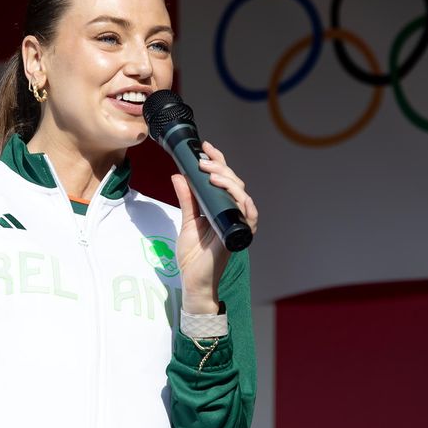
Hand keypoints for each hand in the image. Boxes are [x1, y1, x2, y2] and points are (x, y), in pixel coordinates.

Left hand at [171, 141, 257, 314]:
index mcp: (220, 207)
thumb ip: (186, 199)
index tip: (205, 147)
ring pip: (242, 196)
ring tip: (212, 176)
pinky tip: (237, 196)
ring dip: (229, 183)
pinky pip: (250, 217)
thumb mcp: (187, 220)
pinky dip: (245, 205)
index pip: (224, 180)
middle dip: (220, 169)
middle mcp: (232, 213)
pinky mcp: (239, 236)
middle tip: (203, 162)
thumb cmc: (193, 254)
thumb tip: (178, 175)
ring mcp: (237, 224)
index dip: (218, 162)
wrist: (193, 280)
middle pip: (234, 183)